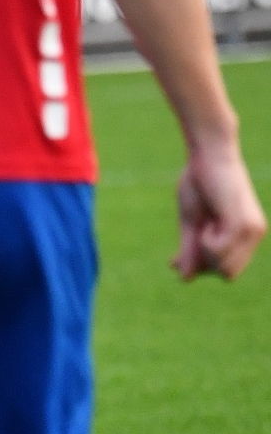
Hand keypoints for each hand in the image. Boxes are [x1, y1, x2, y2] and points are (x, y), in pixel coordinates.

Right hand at [174, 141, 265, 280]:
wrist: (207, 156)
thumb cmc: (199, 183)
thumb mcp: (191, 222)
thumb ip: (190, 249)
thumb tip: (184, 278)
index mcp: (245, 235)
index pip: (228, 271)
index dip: (203, 267)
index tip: (179, 255)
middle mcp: (254, 235)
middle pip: (227, 274)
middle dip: (204, 262)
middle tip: (196, 235)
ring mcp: (252, 231)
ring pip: (226, 267)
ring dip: (205, 251)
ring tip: (205, 224)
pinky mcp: (243, 224)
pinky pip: (220, 251)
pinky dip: (207, 241)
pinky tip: (208, 222)